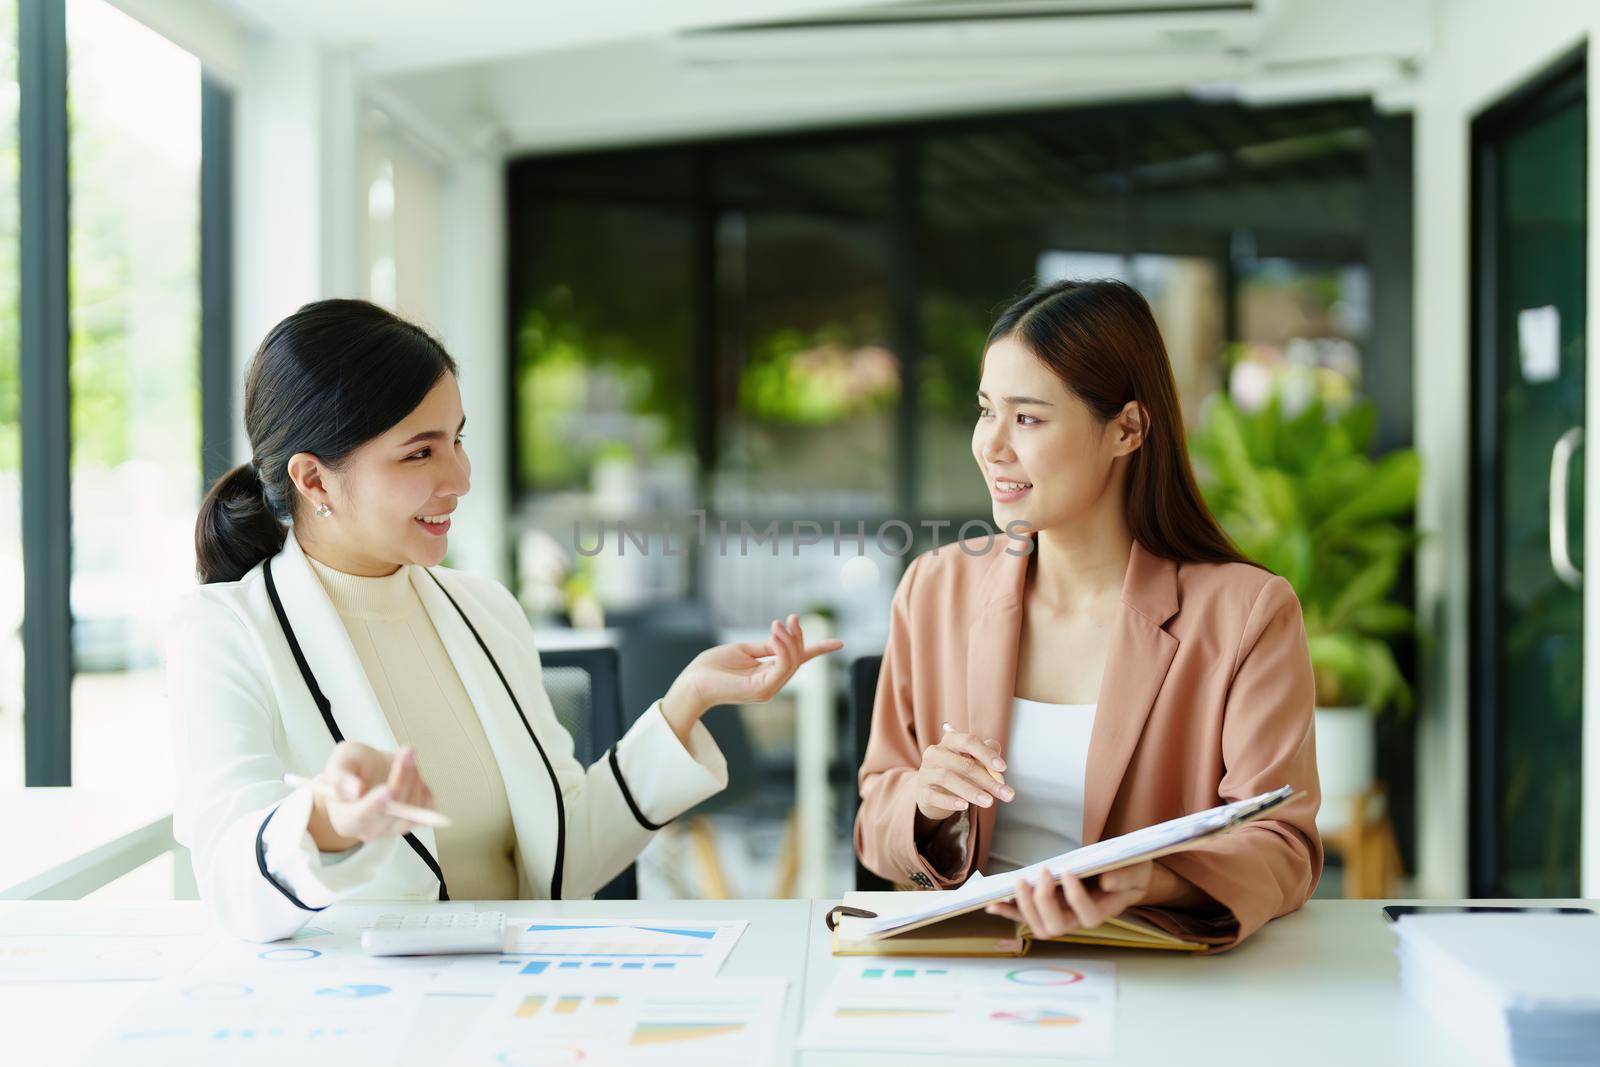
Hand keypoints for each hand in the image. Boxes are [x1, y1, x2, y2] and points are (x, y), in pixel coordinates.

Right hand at [306, 741, 436, 850]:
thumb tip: (356, 792)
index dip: (375, 805)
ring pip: (411, 810)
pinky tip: (411, 772)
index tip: (388, 789)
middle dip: (401, 778)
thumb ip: (341, 778)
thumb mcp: (339, 764)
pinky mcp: (413, 820)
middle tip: (406, 751)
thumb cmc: (350, 770)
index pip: (361, 817)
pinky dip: (423, 786)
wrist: (368, 772)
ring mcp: (393, 829)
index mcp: (345, 820)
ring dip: (414, 777)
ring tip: (406, 755)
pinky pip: (426, 807)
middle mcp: (369, 831)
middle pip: (391, 812)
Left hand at [660, 614, 843, 740]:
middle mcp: (772, 684)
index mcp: (768, 675)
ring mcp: (768, 690)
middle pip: (797, 658)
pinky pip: (782, 667)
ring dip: (790, 640)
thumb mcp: (742, 650)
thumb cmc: (712, 667)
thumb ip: (765, 646)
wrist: (692, 682)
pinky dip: (784, 650)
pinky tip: (777, 634)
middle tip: (790, 618)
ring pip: (792, 662)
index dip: (818, 650)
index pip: (798, 661)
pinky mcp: (761, 690)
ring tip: (778, 624)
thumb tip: (783, 635)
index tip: (840, 643)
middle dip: (798, 636)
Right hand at [913, 730, 1013, 827]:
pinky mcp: (922, 791)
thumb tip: (999, 769)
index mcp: (950, 741)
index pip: (969, 741)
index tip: (1003, 767)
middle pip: (963, 763)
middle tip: (1005, 793)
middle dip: (987, 780)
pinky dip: (950, 801)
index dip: (986, 754)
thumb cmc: (957, 772)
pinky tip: (964, 806)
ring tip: (988, 802)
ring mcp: (926, 772)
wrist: (932, 791)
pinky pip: (935, 795)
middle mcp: (935, 753)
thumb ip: (988, 761)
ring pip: (948, 778)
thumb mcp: (973, 762)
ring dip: (971, 791)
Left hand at [983, 862, 1152, 935]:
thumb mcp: (1136, 870)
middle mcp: (1079, 920)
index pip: (1089, 915)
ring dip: (1025, 906)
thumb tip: (1108, 881)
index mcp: (1103, 911)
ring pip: (1040, 927)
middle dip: (1045, 901)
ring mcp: (1062, 918)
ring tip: (1019, 881)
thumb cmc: (1129, 871)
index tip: (1068, 871)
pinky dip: (1009, 912)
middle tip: (1043, 872)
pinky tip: (993, 904)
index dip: (1076, 897)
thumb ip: (1125, 876)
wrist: (1122, 873)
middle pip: (1057, 926)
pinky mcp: (1047, 910)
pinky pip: (1026, 917)